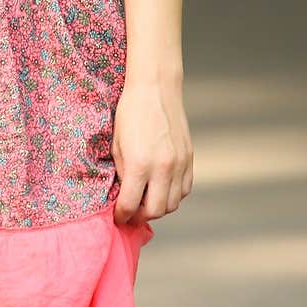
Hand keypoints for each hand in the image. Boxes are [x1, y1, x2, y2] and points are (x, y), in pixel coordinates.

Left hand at [112, 77, 193, 226]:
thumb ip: (122, 173)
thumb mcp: (116, 143)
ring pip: (173, 204)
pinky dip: (173, 195)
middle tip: (132, 212)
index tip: (118, 217)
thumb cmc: (130, 113)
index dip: (122, 216)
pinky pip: (184, 190)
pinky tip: (162, 188)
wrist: (156, 89)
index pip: (131, 205)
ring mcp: (180, 164)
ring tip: (146, 200)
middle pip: (156, 211)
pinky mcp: (189, 159)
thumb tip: (125, 194)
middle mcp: (163, 168)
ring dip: (159, 207)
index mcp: (139, 164)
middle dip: (141, 216)